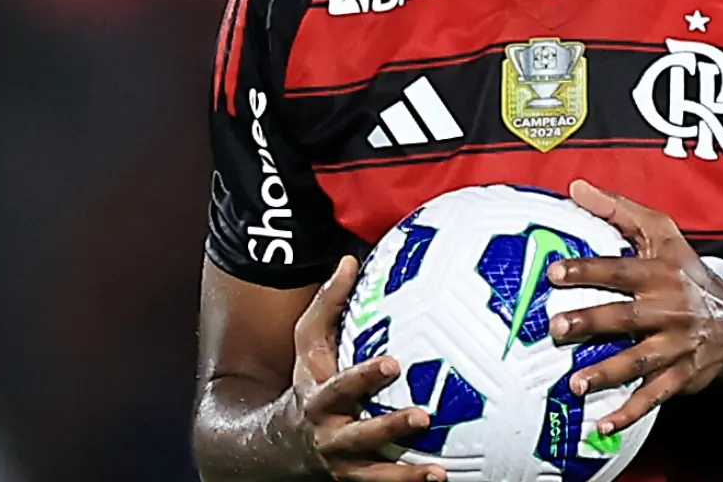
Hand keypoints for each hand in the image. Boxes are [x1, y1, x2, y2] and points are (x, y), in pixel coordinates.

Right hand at [288, 256, 445, 481]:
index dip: (365, 376)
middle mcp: (330, 435)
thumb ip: (328, 303)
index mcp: (320, 398)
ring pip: (373, 473)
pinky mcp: (357, 480)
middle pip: (359, 435)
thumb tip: (350, 261)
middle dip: (389, 427)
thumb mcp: (308, 343)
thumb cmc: (308, 380)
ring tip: (437, 473)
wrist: (281, 440)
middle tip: (424, 417)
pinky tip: (441, 480)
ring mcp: (344, 463)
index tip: (394, 363)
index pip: (342, 385)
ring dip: (404, 475)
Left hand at [547, 180, 722, 434]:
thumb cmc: (688, 274)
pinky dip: (630, 413)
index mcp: (660, 274)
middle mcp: (669, 310)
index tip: (555, 272)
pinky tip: (603, 425)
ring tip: (576, 382)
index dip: (588, 270)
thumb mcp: (662, 233)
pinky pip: (654, 397)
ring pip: (639, 361)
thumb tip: (576, 188)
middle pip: (626, 316)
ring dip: (607, 373)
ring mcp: (675, 346)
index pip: (620, 270)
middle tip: (557, 327)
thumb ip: (618, 210)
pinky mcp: (680, 376)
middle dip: (592, 322)